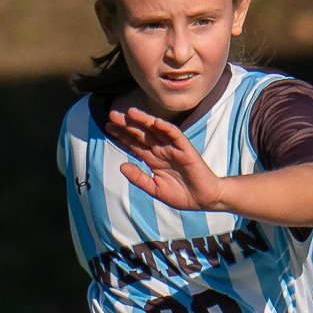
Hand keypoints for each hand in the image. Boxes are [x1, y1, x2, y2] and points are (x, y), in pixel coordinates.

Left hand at [107, 105, 229, 212]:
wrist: (204, 199)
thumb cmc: (181, 195)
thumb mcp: (155, 189)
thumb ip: (139, 178)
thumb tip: (121, 166)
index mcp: (153, 160)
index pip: (135, 144)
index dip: (122, 136)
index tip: (108, 127)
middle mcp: (162, 151)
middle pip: (142, 134)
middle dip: (128, 125)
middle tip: (112, 114)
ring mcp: (174, 149)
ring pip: (157, 131)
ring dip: (145, 121)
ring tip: (130, 112)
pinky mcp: (187, 150)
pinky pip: (176, 136)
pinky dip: (167, 129)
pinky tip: (156, 122)